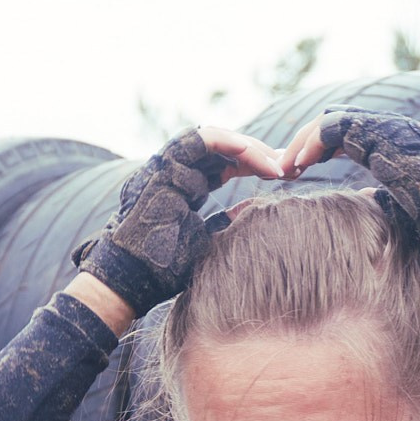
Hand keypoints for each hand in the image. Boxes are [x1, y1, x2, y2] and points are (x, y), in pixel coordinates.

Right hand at [70, 126, 284, 319]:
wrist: (133, 279)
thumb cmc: (165, 268)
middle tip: (286, 165)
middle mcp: (178, 172)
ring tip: (273, 161)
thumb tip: (253, 208)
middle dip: (258, 154)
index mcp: (186, 187)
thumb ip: (226, 222)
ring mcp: (169, 167)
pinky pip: (199, 140)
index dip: (254, 166)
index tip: (282, 176)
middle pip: (224, 150)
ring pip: (214, 140)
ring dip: (247, 147)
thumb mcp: (206, 242)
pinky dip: (226, 141)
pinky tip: (250, 151)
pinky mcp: (164, 166)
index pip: (226, 165)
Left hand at [280, 108, 419, 239]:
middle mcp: (384, 127)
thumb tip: (366, 200)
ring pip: (328, 120)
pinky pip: (332, 127)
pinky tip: (299, 165)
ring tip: (286, 167)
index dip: (316, 150)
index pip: (342, 134)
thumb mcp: (400, 205)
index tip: (297, 171)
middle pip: (331, 121)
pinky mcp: (377, 131)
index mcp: (388, 141)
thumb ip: (381, 196)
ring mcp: (382, 125)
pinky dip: (311, 144)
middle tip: (284, 168)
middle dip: (303, 143)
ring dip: (302, 143)